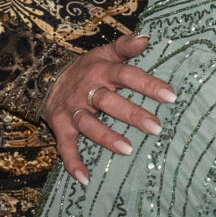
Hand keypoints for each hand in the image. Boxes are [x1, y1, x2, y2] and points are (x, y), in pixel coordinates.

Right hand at [43, 35, 174, 179]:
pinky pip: (65, 146)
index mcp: (102, 71)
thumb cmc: (87, 68)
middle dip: (132, 114)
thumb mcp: (104, 52)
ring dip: (106, 137)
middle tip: (156, 127)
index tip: (170, 95)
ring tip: (128, 150)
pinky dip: (73, 162)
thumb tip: (146, 38)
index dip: (148, 84)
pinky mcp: (60, 127)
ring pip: (89, 124)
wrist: (44, 78)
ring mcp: (72, 110)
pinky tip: (85, 179)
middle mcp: (86, 91)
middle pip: (109, 102)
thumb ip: (125, 46)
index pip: (127, 76)